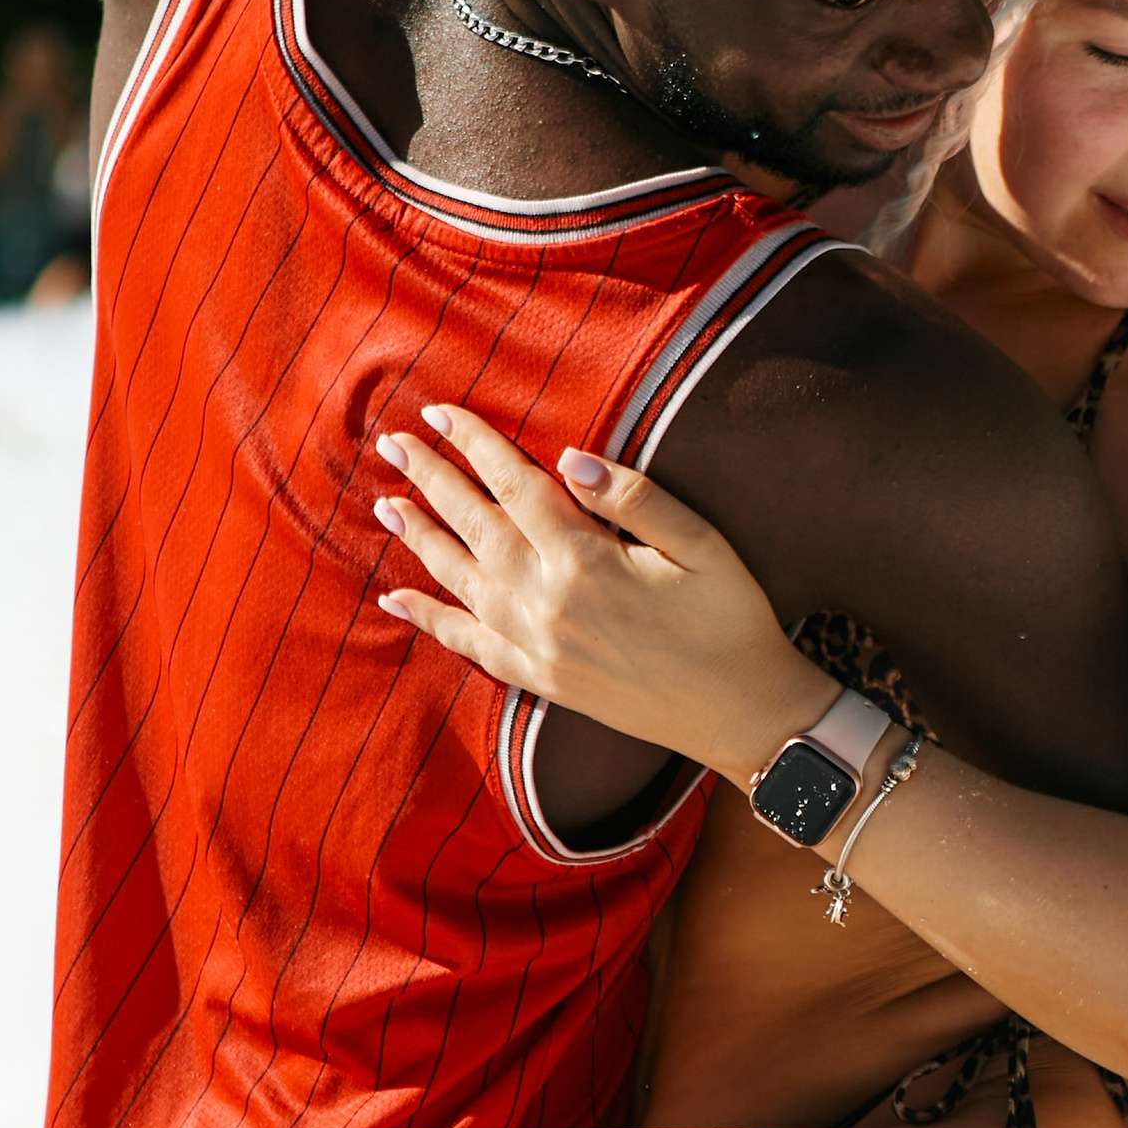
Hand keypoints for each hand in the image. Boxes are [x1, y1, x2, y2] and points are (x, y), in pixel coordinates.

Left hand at [370, 400, 831, 781]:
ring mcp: (537, 646)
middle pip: (474, 526)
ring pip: (460, 580)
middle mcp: (547, 603)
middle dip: (431, 479)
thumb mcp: (702, 545)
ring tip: (385, 504)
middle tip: (392, 443)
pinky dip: (430, 621)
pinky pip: (470, 645)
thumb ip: (635, 498)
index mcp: (586, 561)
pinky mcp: (540, 679)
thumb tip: (569, 458)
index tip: (439, 411)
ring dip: (419, 539)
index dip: (475, 444)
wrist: (742, 716)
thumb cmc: (731, 621)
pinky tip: (395, 602)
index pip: (515, 485)